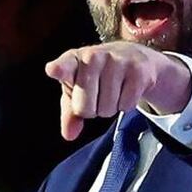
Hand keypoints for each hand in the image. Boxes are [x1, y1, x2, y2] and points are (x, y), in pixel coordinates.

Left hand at [45, 41, 191, 140]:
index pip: (64, 66)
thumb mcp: (79, 89)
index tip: (54, 70)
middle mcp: (94, 56)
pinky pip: (126, 105)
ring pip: (107, 109)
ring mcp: (117, 61)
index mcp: (73, 60)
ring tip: (114, 90)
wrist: (134, 56)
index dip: (59, 70)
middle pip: (85, 108)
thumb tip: (69, 135)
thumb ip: (70, 112)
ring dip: (111, 108)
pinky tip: (127, 90)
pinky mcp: (138, 71)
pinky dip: (126, 105)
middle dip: (92, 110)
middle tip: (98, 95)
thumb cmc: (99, 75)